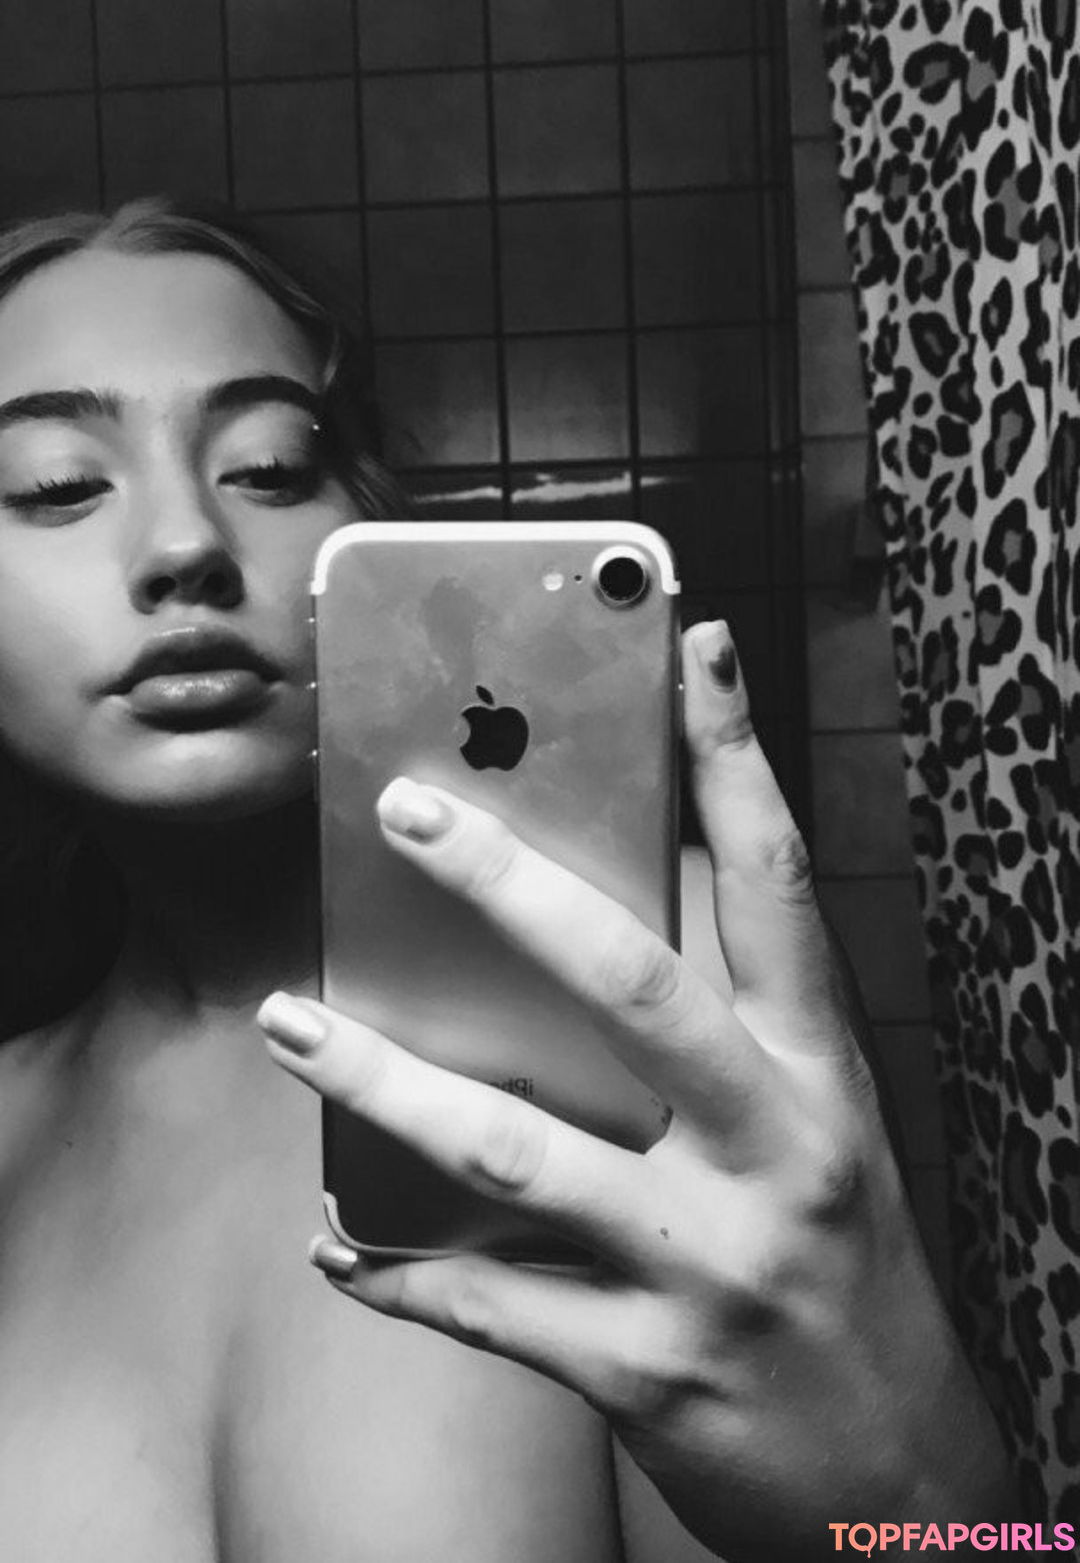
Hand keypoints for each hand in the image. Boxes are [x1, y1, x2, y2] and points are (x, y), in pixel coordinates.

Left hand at [258, 622, 1011, 1560]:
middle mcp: (776, 1153)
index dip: (736, 758)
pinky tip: (337, 1240)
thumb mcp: (816, 1133)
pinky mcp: (645, 1371)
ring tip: (288, 1023)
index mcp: (821, 1075)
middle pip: (631, 983)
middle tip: (406, 813)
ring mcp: (709, 1264)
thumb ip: (728, 1032)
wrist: (908, 1491)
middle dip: (509, 885)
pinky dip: (394, 1269)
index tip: (687, 649)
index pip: (778, 886)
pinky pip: (486, 1304)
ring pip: (515, 1147)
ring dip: (382, 1082)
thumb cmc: (844, 1272)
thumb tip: (601, 915)